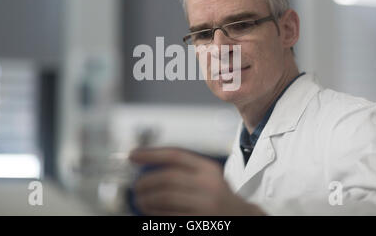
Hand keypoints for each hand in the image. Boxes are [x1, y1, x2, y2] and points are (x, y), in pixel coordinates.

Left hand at [129, 147, 264, 215]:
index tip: (133, 155)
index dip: (151, 154)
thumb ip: (185, 170)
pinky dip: (154, 214)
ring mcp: (204, 206)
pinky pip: (168, 216)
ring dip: (146, 199)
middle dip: (145, 182)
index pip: (175, 155)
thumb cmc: (220, 198)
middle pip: (167, 178)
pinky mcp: (198, 222)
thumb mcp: (208, 177)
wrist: (242, 219)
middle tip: (136, 186)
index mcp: (208, 169)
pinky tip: (151, 213)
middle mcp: (208, 185)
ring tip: (140, 200)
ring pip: (164, 198)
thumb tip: (148, 167)